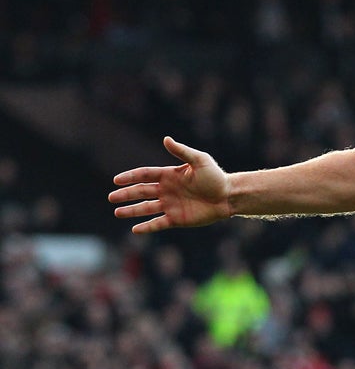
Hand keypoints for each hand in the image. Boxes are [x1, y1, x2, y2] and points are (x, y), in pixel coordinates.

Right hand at [108, 136, 231, 233]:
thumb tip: (166, 138)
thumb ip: (182, 151)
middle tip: (112, 197)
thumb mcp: (199, 160)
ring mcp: (171, 205)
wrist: (228, 196)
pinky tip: (135, 229)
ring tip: (117, 212)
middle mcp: (167, 191)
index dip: (130, 177)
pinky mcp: (177, 219)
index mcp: (169, 176)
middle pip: (141, 192)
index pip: (145, 176)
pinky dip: (147, 227)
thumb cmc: (215, 177)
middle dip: (126, 195)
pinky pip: (158, 223)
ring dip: (131, 210)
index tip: (116, 180)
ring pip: (146, 208)